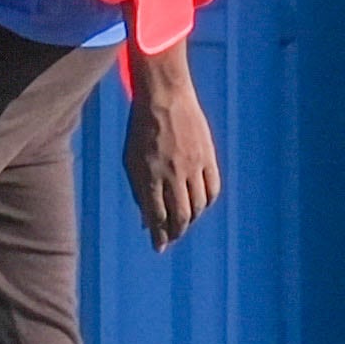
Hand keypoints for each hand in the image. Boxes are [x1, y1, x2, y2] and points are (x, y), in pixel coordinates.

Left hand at [124, 40, 221, 250]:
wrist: (165, 96)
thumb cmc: (141, 129)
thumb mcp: (131, 160)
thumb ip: (139, 191)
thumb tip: (146, 221)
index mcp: (149, 174)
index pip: (157, 215)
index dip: (159, 235)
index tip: (159, 247)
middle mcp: (173, 173)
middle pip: (181, 215)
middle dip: (176, 232)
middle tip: (172, 238)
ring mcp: (193, 165)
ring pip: (198, 205)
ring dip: (192, 219)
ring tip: (185, 222)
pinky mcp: (208, 156)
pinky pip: (212, 189)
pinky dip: (206, 202)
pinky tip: (200, 204)